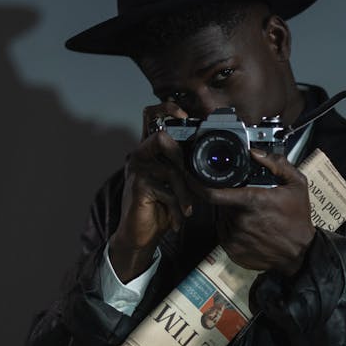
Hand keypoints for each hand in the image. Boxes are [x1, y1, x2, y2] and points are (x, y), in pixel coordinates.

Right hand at [109, 103, 195, 280]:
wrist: (140, 237)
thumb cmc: (159, 210)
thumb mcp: (176, 186)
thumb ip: (185, 170)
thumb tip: (208, 162)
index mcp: (149, 151)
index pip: (151, 115)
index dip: (167, 108)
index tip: (185, 116)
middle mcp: (139, 155)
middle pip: (160, 136)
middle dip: (181, 158)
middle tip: (191, 181)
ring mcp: (137, 169)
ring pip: (171, 169)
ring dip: (185, 193)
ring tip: (188, 209)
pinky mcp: (138, 186)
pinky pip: (167, 190)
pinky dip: (178, 207)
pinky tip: (179, 219)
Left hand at [199, 150, 315, 276]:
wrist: (300, 253)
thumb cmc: (298, 218)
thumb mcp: (297, 184)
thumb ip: (277, 164)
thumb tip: (255, 152)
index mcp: (252, 201)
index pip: (213, 193)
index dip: (197, 184)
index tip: (189, 175)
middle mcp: (240, 220)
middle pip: (221, 204)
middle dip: (230, 199)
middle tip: (248, 202)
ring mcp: (235, 238)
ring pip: (223, 219)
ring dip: (231, 215)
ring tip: (253, 217)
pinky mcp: (233, 251)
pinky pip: (225, 234)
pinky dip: (233, 230)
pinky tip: (251, 230)